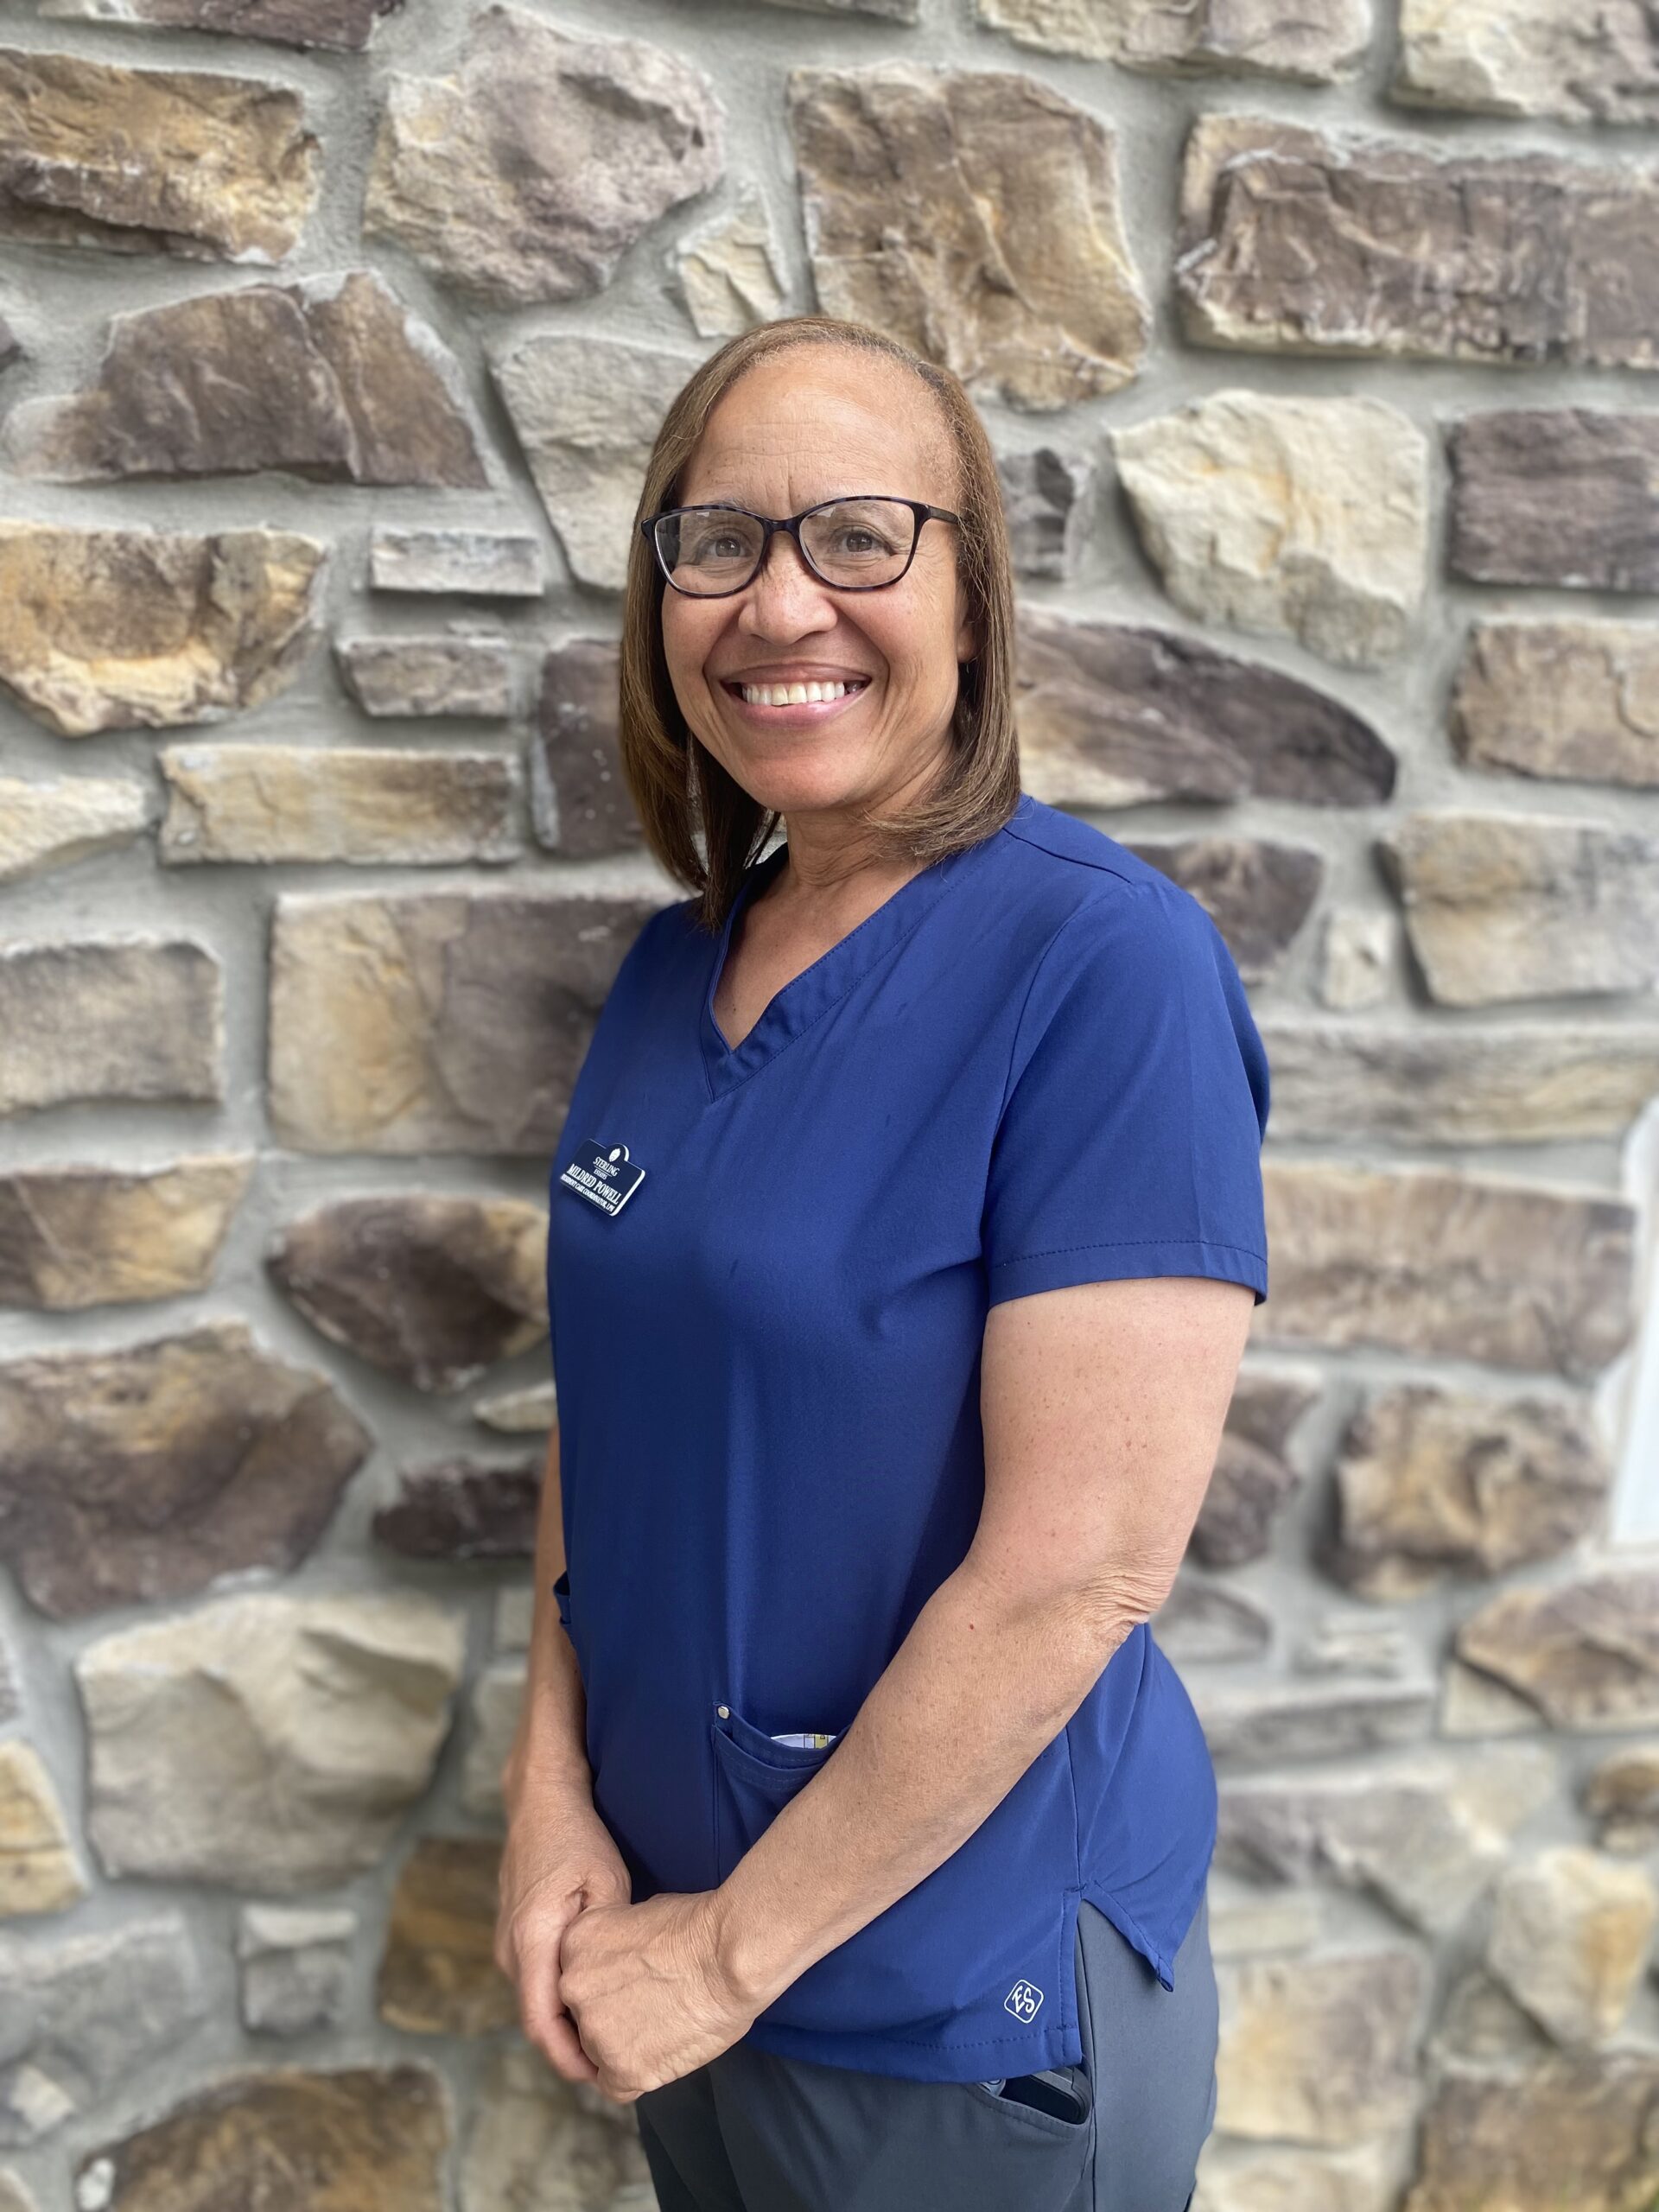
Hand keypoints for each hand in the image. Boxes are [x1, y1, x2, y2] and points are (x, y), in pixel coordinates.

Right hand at [494, 1777, 632, 2085]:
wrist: (539, 1801)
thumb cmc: (577, 1839)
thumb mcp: (606, 1884)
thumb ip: (604, 1941)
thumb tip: (609, 1989)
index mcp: (531, 1941)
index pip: (540, 2022)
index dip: (568, 2058)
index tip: (599, 2079)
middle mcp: (510, 1950)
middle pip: (537, 2019)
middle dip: (572, 2049)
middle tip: (615, 2069)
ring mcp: (506, 1944)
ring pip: (536, 2001)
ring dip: (566, 2025)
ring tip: (610, 2040)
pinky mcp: (512, 1937)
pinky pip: (534, 1981)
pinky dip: (559, 2000)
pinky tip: (593, 2002)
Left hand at [557, 1890, 758, 2102]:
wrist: (730, 1956)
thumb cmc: (699, 1927)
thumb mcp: (637, 1915)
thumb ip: (614, 1946)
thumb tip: (621, 1962)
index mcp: (575, 1943)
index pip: (578, 1976)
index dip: (608, 1983)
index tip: (634, 1984)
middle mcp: (573, 1988)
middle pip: (584, 2014)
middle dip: (614, 2013)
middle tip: (652, 2005)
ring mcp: (594, 2031)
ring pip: (599, 2051)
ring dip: (626, 2044)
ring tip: (667, 2025)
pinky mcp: (620, 2069)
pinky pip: (617, 2086)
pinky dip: (638, 2076)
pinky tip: (663, 2053)